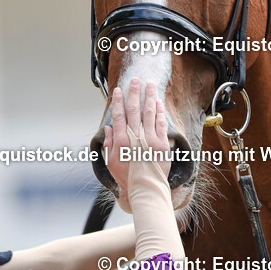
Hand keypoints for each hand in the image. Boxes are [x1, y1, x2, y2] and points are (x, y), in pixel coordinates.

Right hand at [103, 78, 169, 210]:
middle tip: (134, 80)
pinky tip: (157, 102)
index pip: (119, 115)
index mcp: (121, 141)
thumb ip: (108, 144)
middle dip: (134, 93)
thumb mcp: (110, 162)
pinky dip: (159, 111)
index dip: (118, 101)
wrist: (144, 188)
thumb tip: (108, 128)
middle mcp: (135, 137)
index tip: (118, 90)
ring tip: (148, 85)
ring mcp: (150, 139)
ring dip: (148, 97)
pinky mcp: (162, 143)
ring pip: (148, 112)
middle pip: (133, 110)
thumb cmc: (125, 177)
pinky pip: (160, 123)